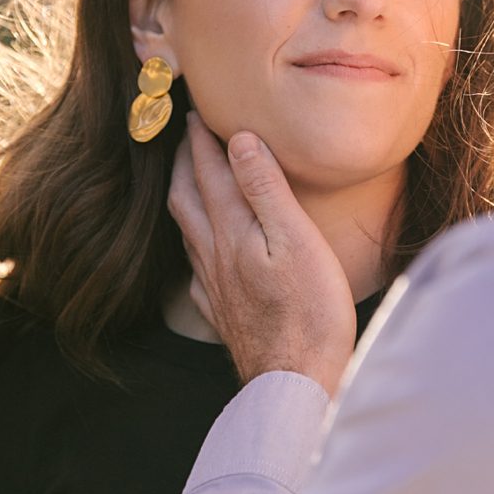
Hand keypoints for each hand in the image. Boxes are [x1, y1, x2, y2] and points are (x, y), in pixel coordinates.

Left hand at [167, 113, 356, 396]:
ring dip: (185, 197)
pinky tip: (201, 250)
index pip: (208, 172)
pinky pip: (196, 268)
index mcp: (231, 232)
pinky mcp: (222, 312)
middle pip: (186, 197)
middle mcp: (213, 255)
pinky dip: (195, 244)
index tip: (195, 110)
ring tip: (189, 180)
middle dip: (185, 162)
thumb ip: (265, 189)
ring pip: (187, 229)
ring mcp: (213, 286)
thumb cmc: (309, 312)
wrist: (295, 382)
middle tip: (186, 136)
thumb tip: (239, 140)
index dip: (201, 139)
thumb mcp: (296, 240)